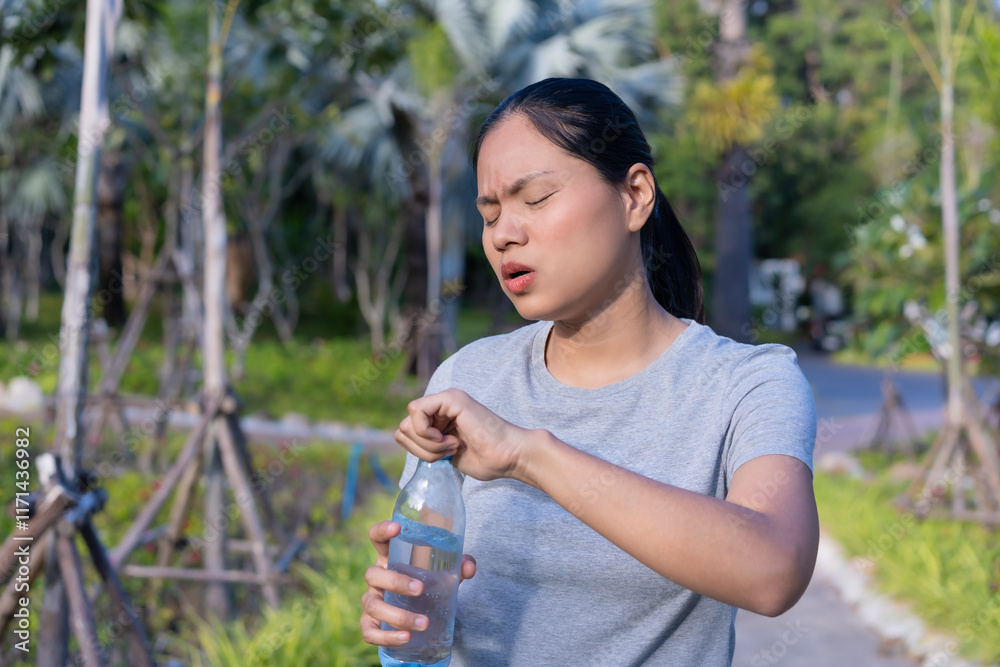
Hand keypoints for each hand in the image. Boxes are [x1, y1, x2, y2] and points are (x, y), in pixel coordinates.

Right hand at [360, 520, 476, 646]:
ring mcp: (371, 601)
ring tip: (424, 622)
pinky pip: (369, 632)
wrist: (422, 613)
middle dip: (396, 582)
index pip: (377, 538)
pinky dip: (387, 636)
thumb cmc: (430, 585)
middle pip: (373, 574)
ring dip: (398, 615)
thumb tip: (468, 567)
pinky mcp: (370, 625)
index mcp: (390, 558)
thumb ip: (458, 566)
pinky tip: (406, 638)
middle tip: (421, 589)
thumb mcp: (444, 573)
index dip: (382, 530)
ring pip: (373, 606)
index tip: (397, 527)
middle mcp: (376, 578)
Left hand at [395, 388, 534, 481]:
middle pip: (404, 427)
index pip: (406, 432)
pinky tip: (449, 441)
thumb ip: (424, 442)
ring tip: (453, 446)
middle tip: (449, 452)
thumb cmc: (485, 458)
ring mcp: (446, 399)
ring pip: (408, 422)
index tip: (444, 456)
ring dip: (428, 444)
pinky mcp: (451, 398)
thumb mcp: (444, 453)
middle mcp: (441, 404)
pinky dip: (427, 433)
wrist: (508, 456)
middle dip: (422, 449)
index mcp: (439, 416)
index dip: (418, 450)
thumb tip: (399, 434)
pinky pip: (417, 411)